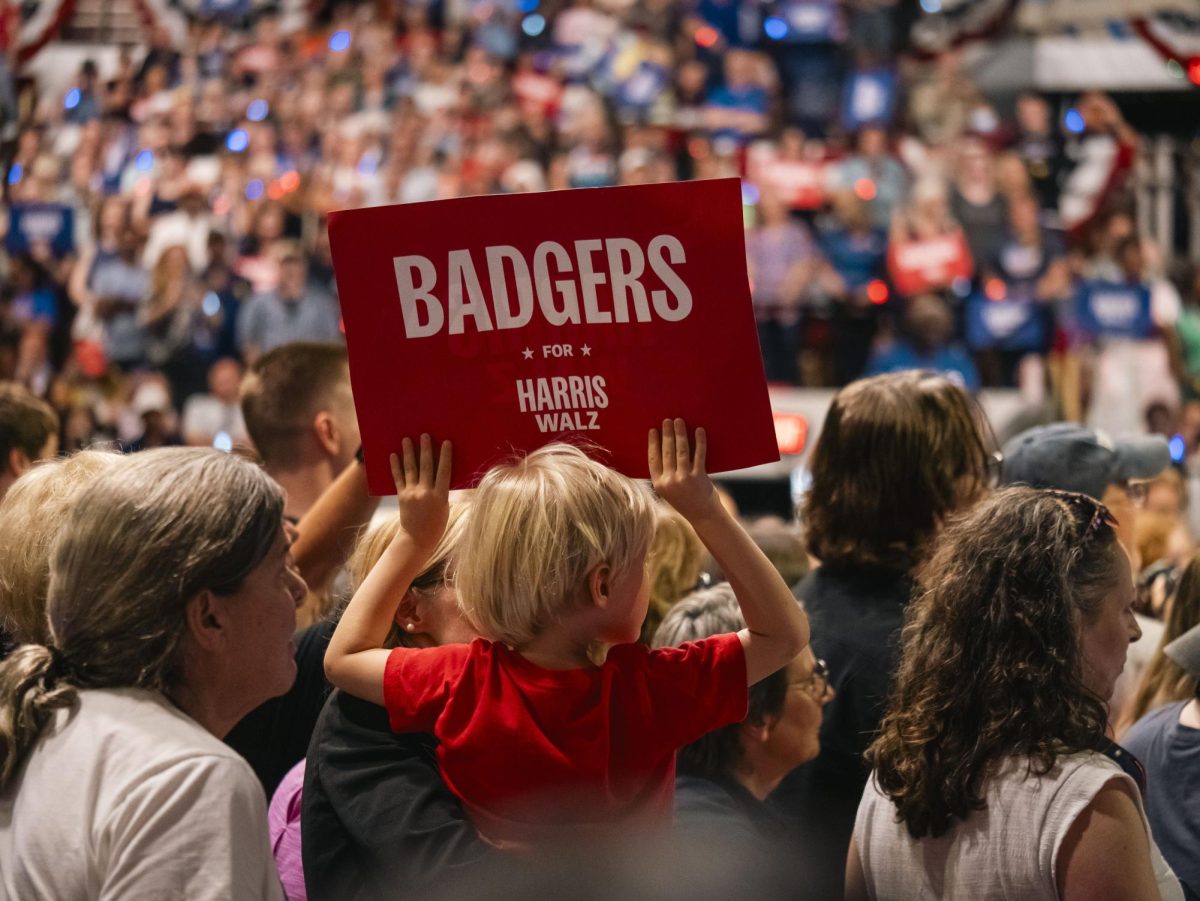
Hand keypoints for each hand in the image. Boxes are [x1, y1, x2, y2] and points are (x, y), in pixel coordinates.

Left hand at [390, 434, 451, 555]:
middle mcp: (425, 494)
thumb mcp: (445, 507)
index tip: (446, 442)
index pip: (444, 472)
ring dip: (408, 452)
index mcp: (440, 497)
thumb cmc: (436, 523)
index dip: (445, 456)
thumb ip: (441, 490)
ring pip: (411, 469)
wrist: (417, 539)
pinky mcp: (402, 496)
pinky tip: (393, 455)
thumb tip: (438, 470)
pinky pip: (398, 478)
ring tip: (406, 439)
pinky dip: (395, 466)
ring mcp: (412, 494)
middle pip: (426, 467)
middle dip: (425, 449)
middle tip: (424, 435)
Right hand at [648, 418, 718, 522]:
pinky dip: (699, 441)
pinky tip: (699, 431)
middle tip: (667, 420)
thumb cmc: (686, 501)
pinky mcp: (699, 477)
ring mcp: (684, 479)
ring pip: (681, 451)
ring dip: (680, 433)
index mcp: (659, 484)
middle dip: (667, 434)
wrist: (703, 516)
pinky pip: (699, 455)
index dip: (653, 443)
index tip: (653, 430)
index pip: (653, 459)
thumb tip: (665, 448)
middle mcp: (670, 482)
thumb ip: (665, 475)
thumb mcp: (669, 491)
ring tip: (679, 421)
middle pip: (667, 452)